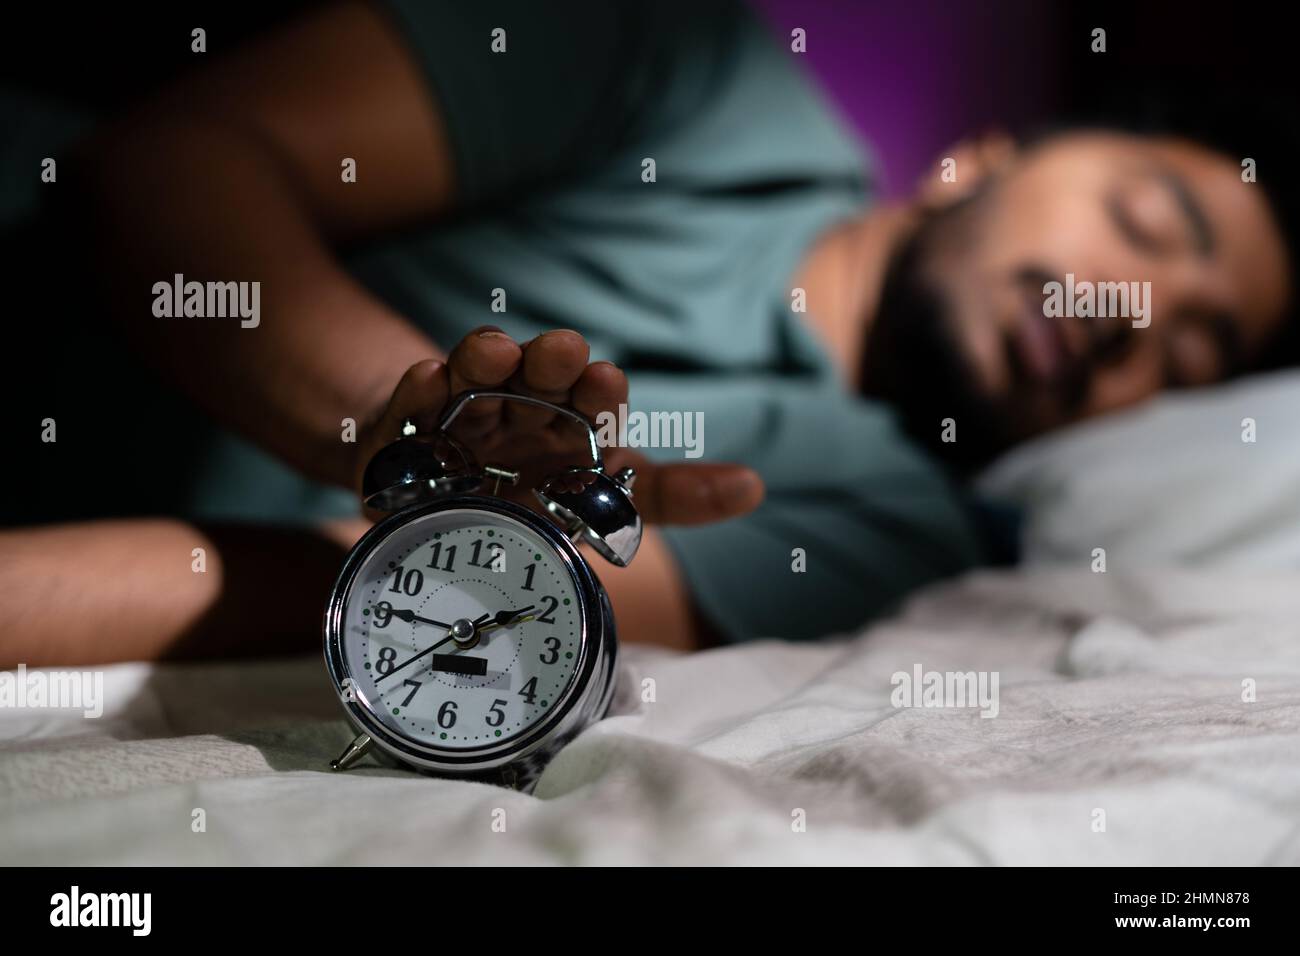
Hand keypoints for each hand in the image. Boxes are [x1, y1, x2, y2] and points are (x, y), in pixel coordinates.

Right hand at [354, 327, 764, 524]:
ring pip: (476, 378)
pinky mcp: (406, 431)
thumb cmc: (535, 493)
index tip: (607, 380)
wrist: (443, 493)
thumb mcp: (604, 498)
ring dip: (487, 359)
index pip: (591, 401)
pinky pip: (411, 406)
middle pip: (536, 379)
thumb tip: (753, 488)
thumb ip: (670, 495)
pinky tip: (427, 375)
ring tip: (498, 353)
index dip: (599, 392)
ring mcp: (461, 415)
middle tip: (565, 352)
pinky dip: (418, 390)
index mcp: (569, 425)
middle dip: (551, 364)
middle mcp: (519, 409)